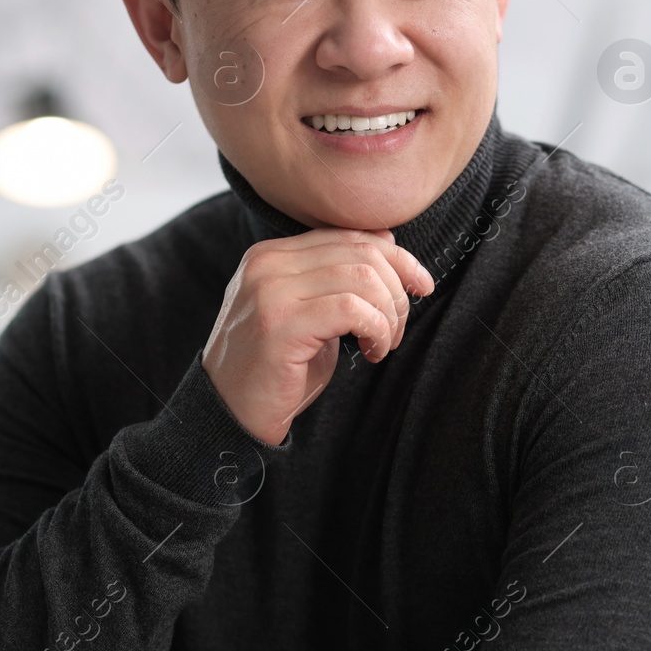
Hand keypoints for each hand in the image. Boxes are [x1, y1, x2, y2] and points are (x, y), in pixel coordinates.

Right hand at [201, 228, 434, 443]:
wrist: (229, 414)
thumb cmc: (276, 369)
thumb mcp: (310, 314)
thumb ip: (339, 277)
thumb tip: (388, 240)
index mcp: (271, 255)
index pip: (347, 236)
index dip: (395, 257)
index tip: (421, 285)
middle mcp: (266, 263)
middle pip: (360, 252)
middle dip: (397, 290)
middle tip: (397, 328)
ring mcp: (269, 291)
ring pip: (362, 277)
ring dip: (388, 314)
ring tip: (383, 343)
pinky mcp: (280, 324)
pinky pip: (352, 309)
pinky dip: (376, 330)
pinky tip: (372, 352)